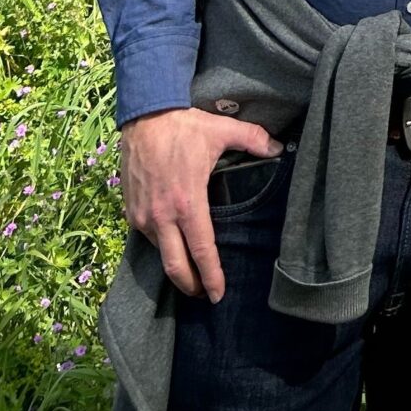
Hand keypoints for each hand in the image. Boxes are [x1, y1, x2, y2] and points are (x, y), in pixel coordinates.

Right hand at [118, 106, 284, 301]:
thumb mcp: (223, 130)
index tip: (218, 294)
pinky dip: (160, 246)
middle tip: (203, 295)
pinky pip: (147, 237)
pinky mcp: (130, 211)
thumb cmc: (185, 126)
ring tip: (189, 271)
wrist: (144, 116)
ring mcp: (143, 216)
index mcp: (188, 202)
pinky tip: (171, 244)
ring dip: (175, 265)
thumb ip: (253, 139)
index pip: (202, 250)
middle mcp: (163, 216)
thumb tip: (279, 148)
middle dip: (190, 285)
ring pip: (160, 253)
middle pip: (175, 266)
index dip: (211, 275)